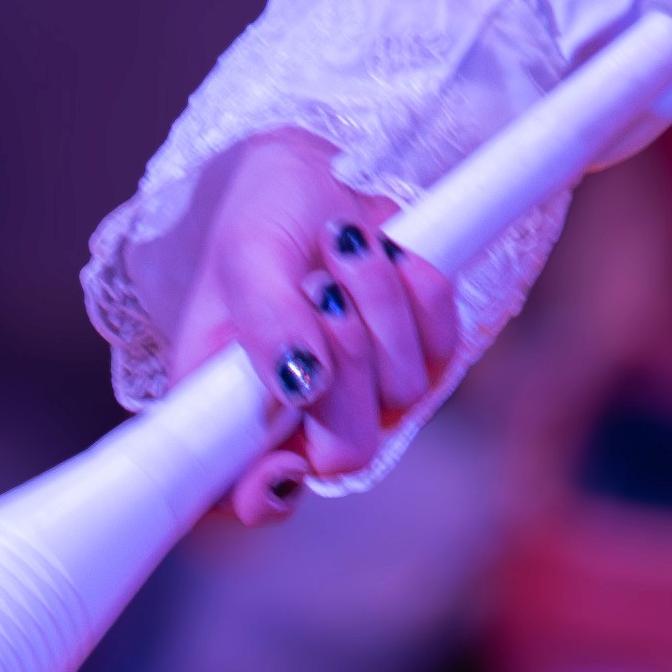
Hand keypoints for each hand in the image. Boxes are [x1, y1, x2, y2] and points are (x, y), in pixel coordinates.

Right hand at [156, 128, 463, 524]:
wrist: (320, 173)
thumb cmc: (263, 219)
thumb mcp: (245, 258)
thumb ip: (264, 324)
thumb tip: (302, 385)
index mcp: (230, 408)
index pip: (239, 498)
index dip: (260, 498)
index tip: (282, 460)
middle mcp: (301, 417)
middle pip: (345, 452)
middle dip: (344, 361)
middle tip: (320, 290)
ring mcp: (368, 394)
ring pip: (401, 394)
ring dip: (378, 306)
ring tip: (344, 248)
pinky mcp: (421, 355)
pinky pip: (442, 347)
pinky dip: (419, 292)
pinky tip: (389, 250)